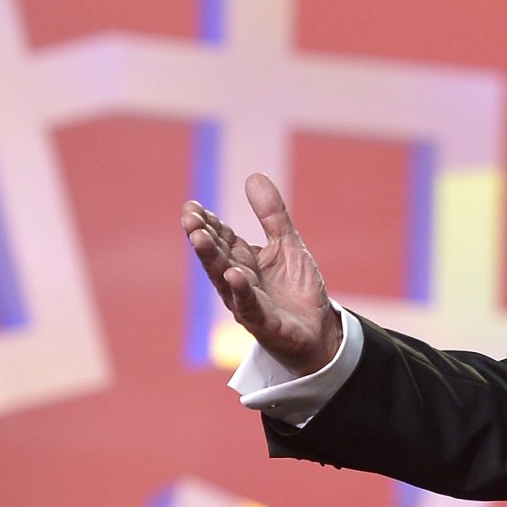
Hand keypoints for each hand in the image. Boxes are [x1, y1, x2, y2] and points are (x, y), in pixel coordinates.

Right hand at [180, 174, 341, 376]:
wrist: (317, 330)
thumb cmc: (295, 289)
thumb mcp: (287, 245)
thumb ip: (272, 215)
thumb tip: (253, 175)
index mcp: (242, 261)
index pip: (221, 238)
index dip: (208, 223)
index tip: (192, 205)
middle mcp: (238, 281)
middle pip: (217, 256)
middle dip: (203, 237)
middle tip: (189, 218)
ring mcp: (248, 303)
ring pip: (225, 279)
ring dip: (212, 259)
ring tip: (200, 238)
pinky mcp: (264, 323)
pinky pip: (250, 306)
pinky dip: (241, 291)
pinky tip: (234, 275)